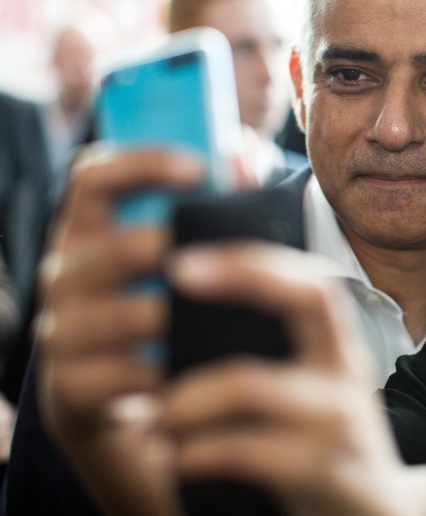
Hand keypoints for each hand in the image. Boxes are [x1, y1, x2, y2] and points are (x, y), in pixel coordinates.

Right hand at [35, 146, 204, 515]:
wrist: (133, 398)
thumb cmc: (170, 301)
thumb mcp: (185, 249)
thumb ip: (218, 197)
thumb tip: (242, 150)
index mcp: (87, 229)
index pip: (91, 176)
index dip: (140, 163)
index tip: (198, 167)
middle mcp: (63, 274)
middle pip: (106, 249)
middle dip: (160, 248)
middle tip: (213, 255)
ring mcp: (61, 332)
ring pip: (114, 316)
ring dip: (167, 315)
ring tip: (214, 315)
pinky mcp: (70, 388)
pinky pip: (117, 378)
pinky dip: (162, 374)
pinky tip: (198, 368)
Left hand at [161, 243, 419, 515]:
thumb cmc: (329, 452)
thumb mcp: (317, 398)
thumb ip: (274, 363)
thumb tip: (173, 338)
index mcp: (341, 349)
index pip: (313, 281)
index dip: (256, 261)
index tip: (188, 259)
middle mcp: (347, 372)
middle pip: (304, 301)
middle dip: (239, 278)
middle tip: (176, 277)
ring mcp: (338, 420)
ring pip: (249, 384)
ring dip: (181, 398)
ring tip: (146, 419)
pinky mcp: (321, 470)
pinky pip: (241, 449)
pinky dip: (192, 452)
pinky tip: (173, 457)